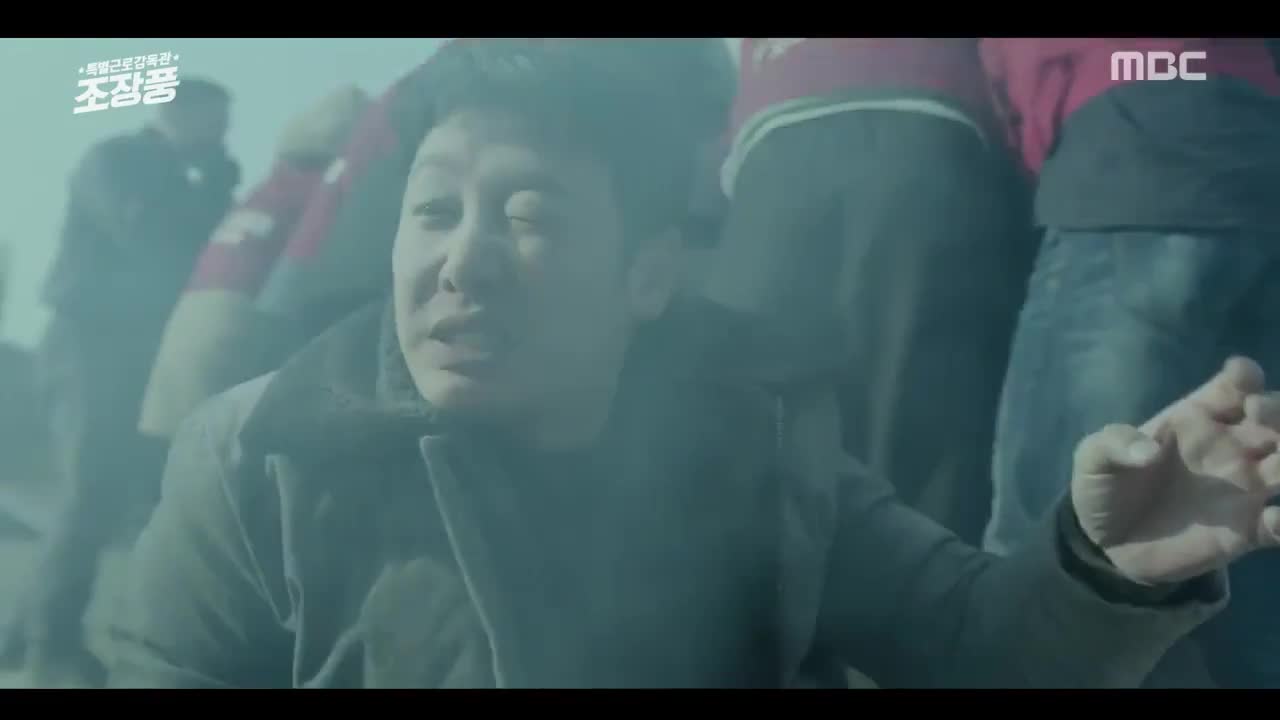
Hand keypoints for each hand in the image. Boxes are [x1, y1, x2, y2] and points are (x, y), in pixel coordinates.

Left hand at [1071, 357, 1279, 584]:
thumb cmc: (1104, 488)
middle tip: (1259, 416)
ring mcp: (1243, 487)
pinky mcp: (1247, 529)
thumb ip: (1114, 444)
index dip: (1245, 377)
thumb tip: (1147, 451)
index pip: (1233, 387)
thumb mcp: (1093, 459)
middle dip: (1279, 411)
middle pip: (1276, 418)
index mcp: (1195, 419)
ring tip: (1279, 466)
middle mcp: (1229, 447)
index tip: (1241, 379)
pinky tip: (1274, 519)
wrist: (1104, 546)